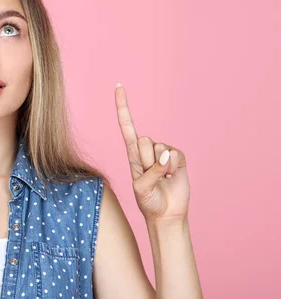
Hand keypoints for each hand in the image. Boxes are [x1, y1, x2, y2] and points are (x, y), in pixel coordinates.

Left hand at [115, 83, 189, 223]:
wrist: (166, 213)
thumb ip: (151, 171)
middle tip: (149, 176)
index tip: (119, 86)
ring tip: (162, 179)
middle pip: (145, 141)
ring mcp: (164, 152)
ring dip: (161, 167)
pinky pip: (176, 155)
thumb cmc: (148, 201)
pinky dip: (174, 167)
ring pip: (161, 148)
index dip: (123, 106)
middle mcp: (147, 149)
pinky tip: (172, 177)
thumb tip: (166, 155)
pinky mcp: (178, 158)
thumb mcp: (141, 188)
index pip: (126, 125)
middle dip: (147, 161)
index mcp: (132, 153)